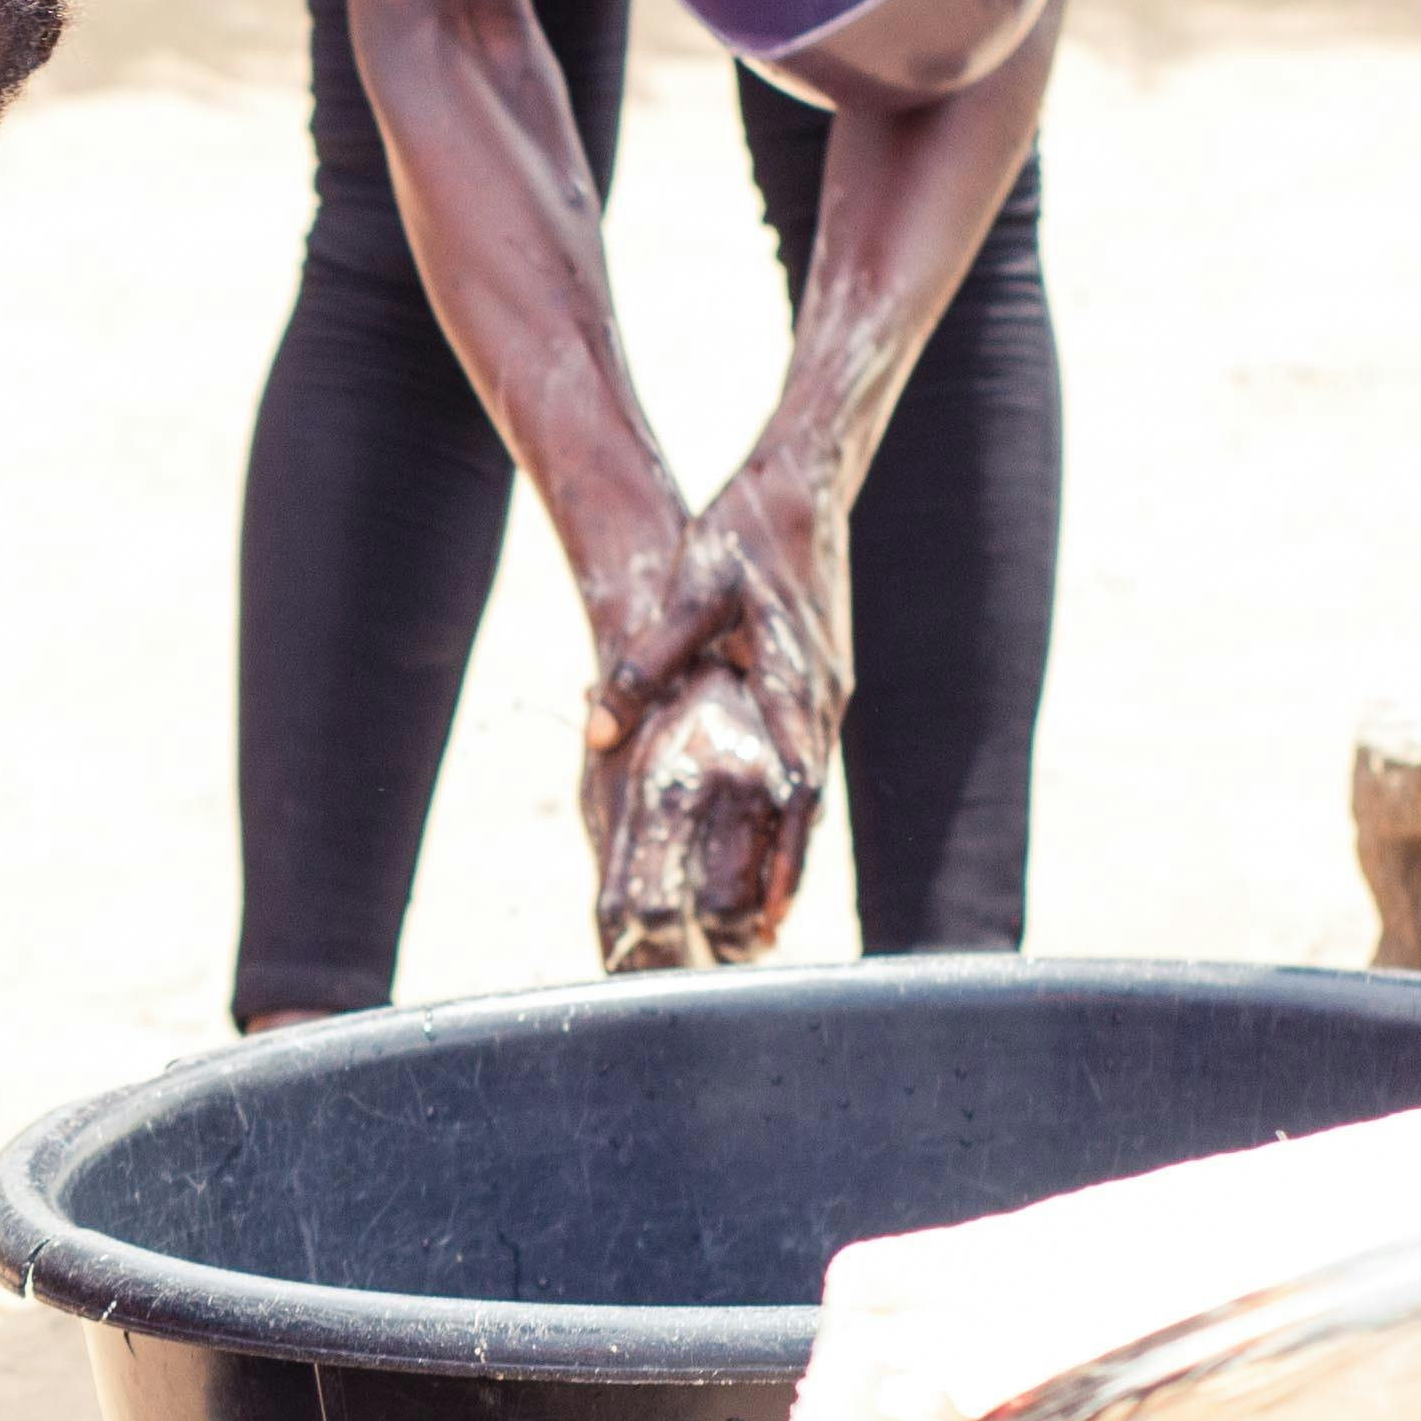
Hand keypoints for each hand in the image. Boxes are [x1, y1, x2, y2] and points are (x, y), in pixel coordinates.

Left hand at [582, 459, 847, 967]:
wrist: (804, 483)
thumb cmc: (744, 533)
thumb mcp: (689, 592)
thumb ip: (644, 663)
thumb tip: (595, 731)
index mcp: (795, 681)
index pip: (797, 788)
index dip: (786, 854)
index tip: (771, 910)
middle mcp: (822, 694)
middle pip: (810, 804)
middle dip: (788, 872)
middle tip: (762, 937)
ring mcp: (826, 686)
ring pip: (810, 783)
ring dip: (791, 844)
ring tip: (765, 908)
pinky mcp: (818, 675)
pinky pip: (806, 754)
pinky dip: (791, 801)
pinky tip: (770, 828)